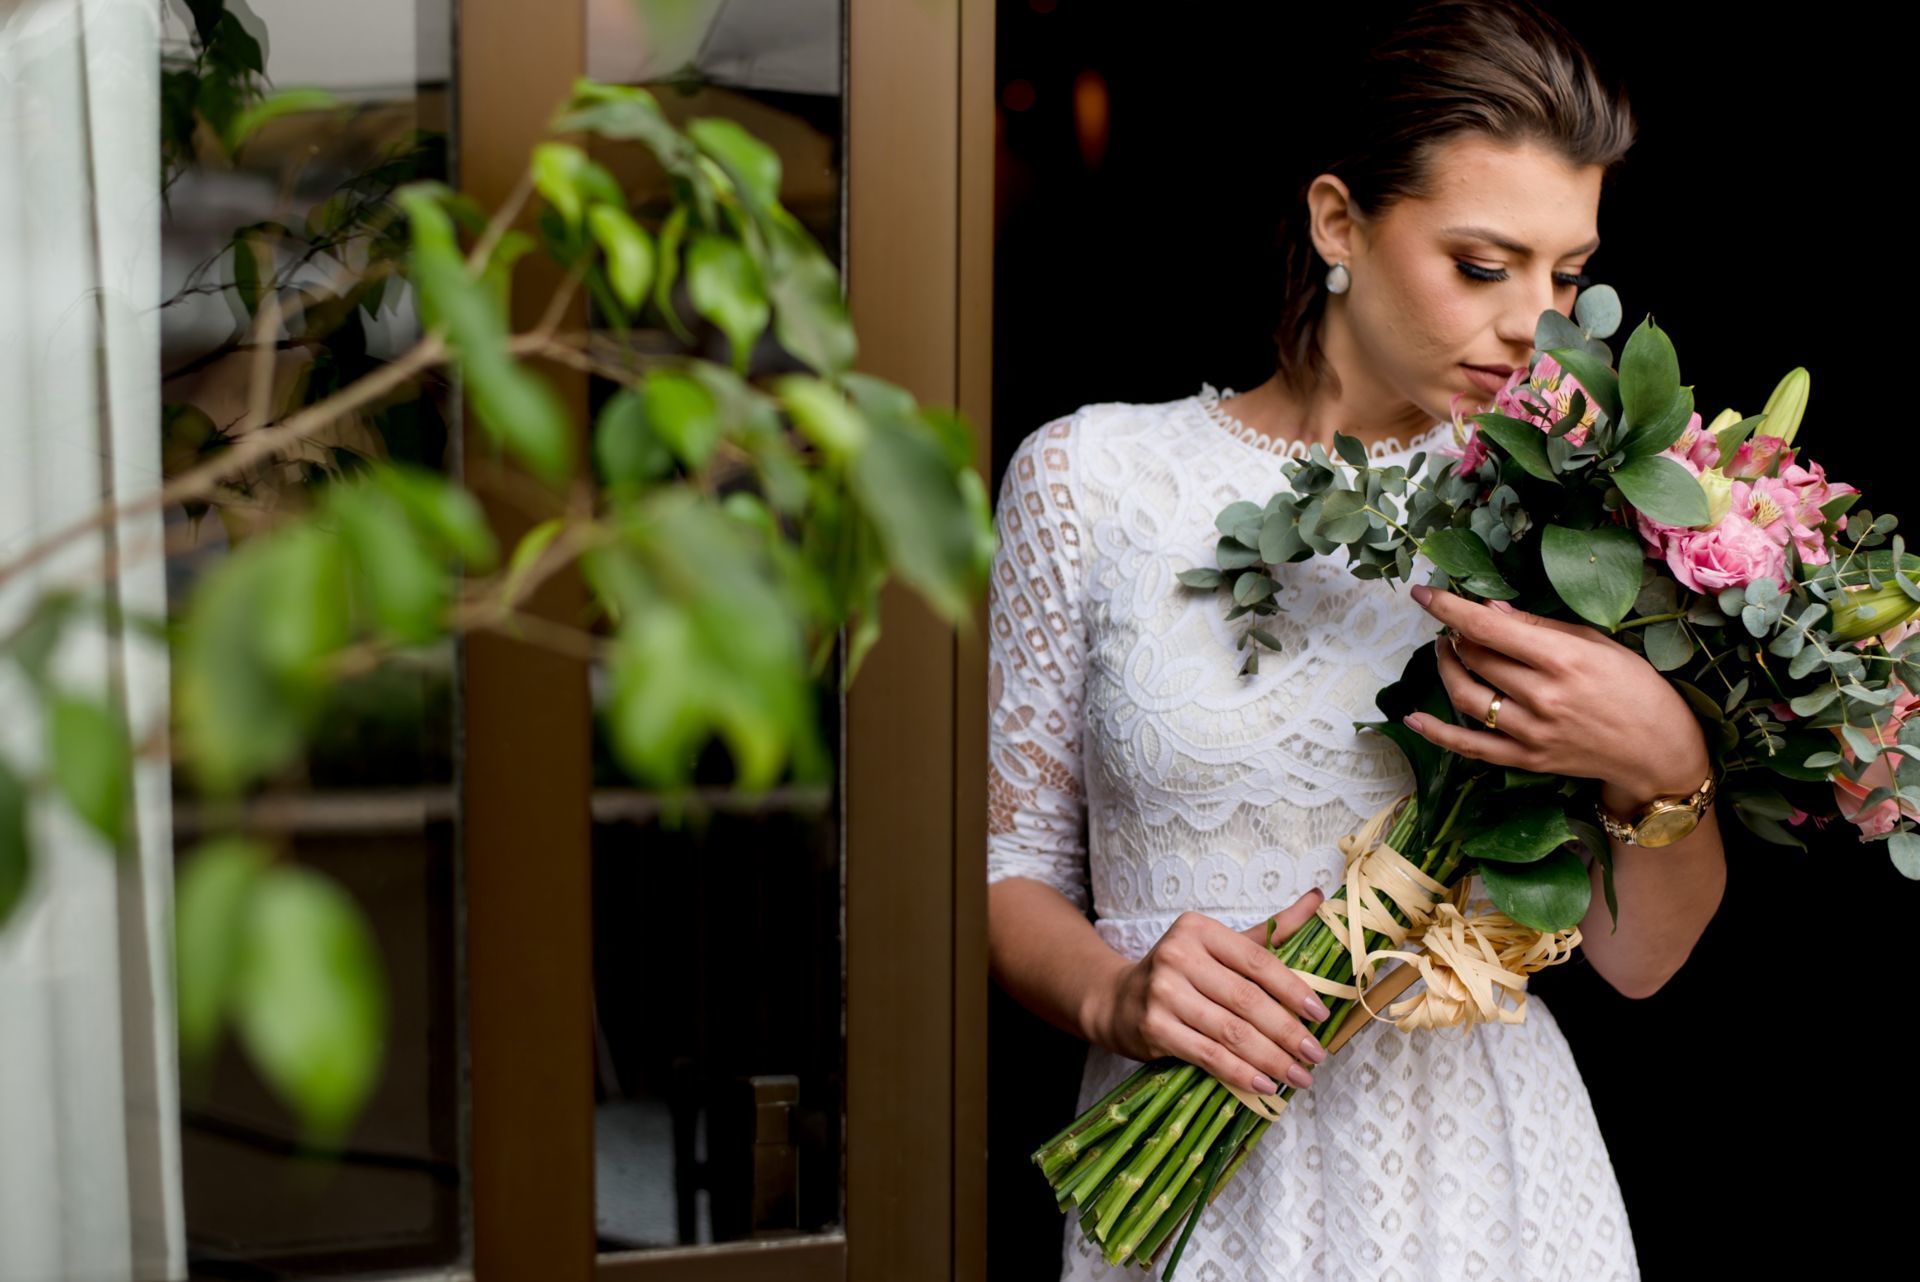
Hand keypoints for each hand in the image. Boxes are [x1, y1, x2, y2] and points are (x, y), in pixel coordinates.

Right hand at [1086, 890, 1333, 1096]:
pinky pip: (1208, 1055)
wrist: (1118, 1000)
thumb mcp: (1220, 945)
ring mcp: (1163, 993)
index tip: (1321, 1015)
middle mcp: (1178, 956)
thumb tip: (1318, 899)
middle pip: (1247, 1000)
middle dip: (1287, 1032)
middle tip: (1315, 1055)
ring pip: (1231, 1032)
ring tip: (1299, 1076)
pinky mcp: (1154, 1027)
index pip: (1257, 960)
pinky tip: (1264, 1085)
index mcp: (1199, 930)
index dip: (1293, 989)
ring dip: (1271, 1059)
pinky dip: (1240, 1073)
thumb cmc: (1181, 973)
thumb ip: (1270, 930)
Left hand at [1404, 584, 1711, 808]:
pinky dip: (1438, 732)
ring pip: (1467, 696)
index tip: (1422, 593)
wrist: (1658, 750)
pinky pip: (1471, 746)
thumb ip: (1539, 627)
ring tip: (1447, 651)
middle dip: (1456, 635)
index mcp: (1562, 660)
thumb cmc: (1635, 687)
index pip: (1489, 629)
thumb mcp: (1597, 644)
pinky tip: (1413, 718)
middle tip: (1456, 625)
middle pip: (1476, 659)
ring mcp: (1532, 732)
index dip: (1449, 608)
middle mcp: (1543, 697)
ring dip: (1447, 669)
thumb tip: (1488, 608)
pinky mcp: (1527, 760)